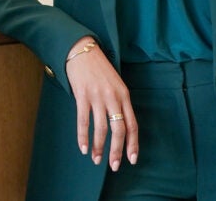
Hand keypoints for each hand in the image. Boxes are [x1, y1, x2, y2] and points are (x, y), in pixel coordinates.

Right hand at [65, 37, 137, 171]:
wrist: (82, 50)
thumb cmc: (99, 68)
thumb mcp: (115, 83)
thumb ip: (118, 102)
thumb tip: (118, 125)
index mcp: (124, 95)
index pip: (132, 124)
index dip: (133, 144)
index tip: (132, 159)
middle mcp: (113, 97)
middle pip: (118, 130)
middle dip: (117, 151)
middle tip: (114, 166)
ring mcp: (97, 96)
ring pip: (101, 128)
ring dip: (99, 147)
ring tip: (97, 159)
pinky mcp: (82, 95)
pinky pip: (83, 121)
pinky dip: (83, 137)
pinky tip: (84, 147)